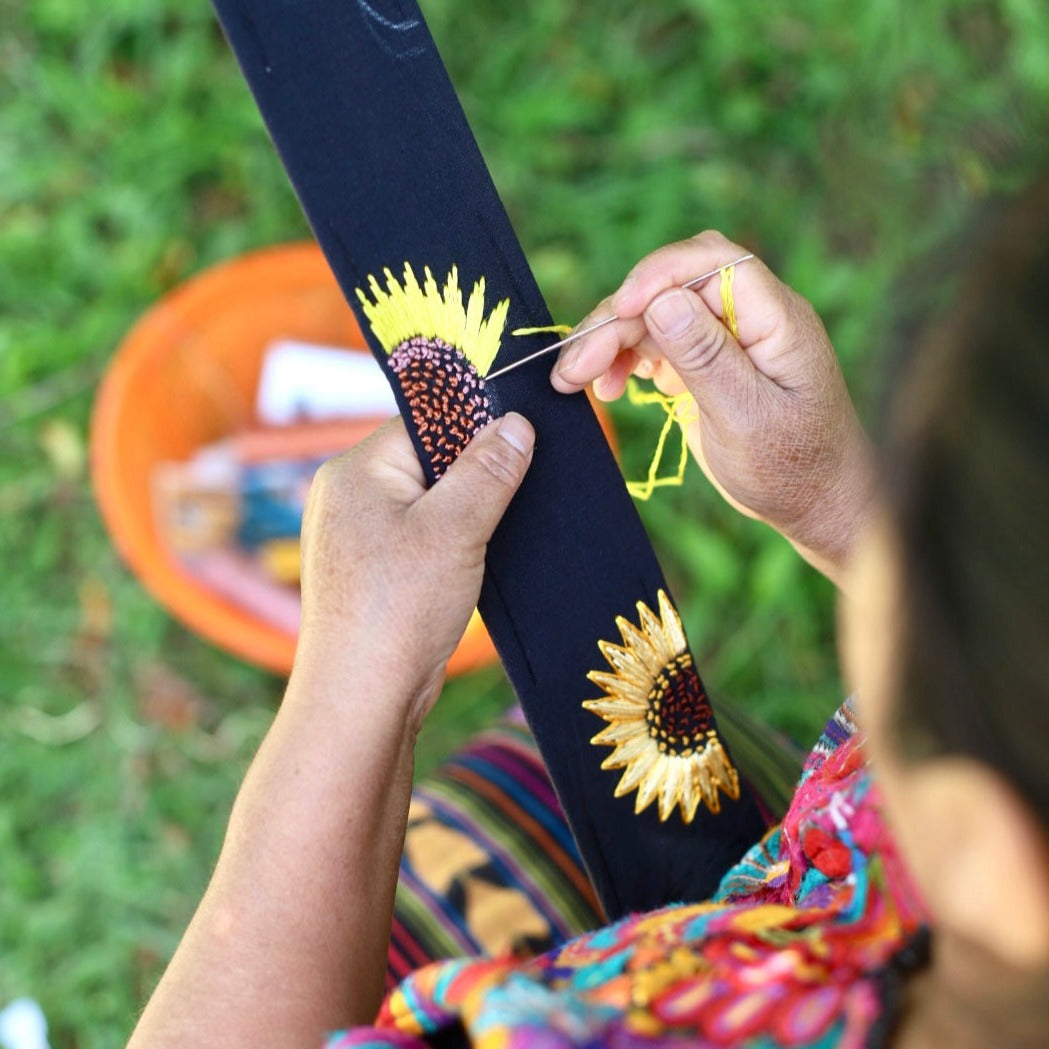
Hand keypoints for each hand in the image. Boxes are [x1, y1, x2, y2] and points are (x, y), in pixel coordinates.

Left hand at [295, 413, 533, 725]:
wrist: (362, 695)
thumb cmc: (399, 608)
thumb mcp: (455, 529)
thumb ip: (488, 471)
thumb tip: (516, 424)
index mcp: (355, 470)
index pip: (424, 422)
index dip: (475, 427)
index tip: (524, 438)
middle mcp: (348, 496)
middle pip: (427, 461)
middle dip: (475, 474)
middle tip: (523, 485)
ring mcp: (357, 536)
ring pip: (427, 502)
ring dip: (467, 513)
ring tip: (504, 526)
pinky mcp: (372, 571)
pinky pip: (420, 536)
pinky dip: (453, 542)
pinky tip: (481, 557)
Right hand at [551, 230, 872, 583]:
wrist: (813, 504)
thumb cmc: (792, 468)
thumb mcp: (747, 419)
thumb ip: (707, 358)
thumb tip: (662, 302)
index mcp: (776, 319)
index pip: (714, 262)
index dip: (660, 273)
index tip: (620, 309)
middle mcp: (749, 318)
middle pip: (671, 288)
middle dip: (617, 318)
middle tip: (574, 366)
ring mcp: (724, 339)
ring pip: (654, 315)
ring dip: (609, 342)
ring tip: (573, 380)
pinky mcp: (703, 364)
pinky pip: (654, 344)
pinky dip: (623, 361)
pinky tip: (608, 388)